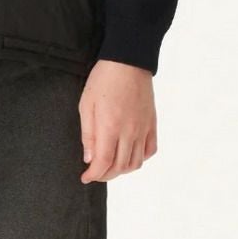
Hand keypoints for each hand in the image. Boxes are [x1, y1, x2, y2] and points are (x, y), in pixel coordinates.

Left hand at [78, 59, 156, 182]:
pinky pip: (150, 151)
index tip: (85, 177)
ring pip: (136, 163)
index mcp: (110, 126)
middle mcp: (129, 132)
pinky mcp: (152, 124)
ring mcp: (143, 129)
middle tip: (94, 173)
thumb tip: (89, 158)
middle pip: (120, 166)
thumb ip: (88, 133)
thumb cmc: (103, 78)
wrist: (128, 60)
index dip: (94, 174)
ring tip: (110, 166)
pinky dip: (140, 159)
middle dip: (105, 175)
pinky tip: (129, 156)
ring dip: (122, 170)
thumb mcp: (86, 103)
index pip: (104, 162)